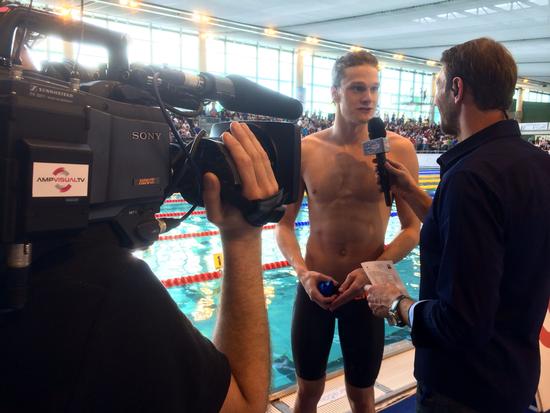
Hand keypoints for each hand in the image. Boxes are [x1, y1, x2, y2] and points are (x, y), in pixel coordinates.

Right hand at [203, 122, 278, 239]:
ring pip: (264, 157)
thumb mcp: (215, 215)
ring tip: (241, 126)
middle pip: (256, 156)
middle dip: (244, 138)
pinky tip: (250, 138)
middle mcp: (265, 189)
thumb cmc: (229, 224)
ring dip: (252, 139)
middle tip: (233, 125)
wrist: (245, 233)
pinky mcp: (272, 183)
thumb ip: (211, 197)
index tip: (226, 135)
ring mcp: (271, 186)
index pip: (245, 163)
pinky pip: (267, 161)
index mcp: (252, 195)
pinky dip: (258, 147)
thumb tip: (209, 175)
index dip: (236, 147)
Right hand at [299, 271, 337, 309]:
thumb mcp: (319, 275)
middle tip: (336, 296)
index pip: (323, 300)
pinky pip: (322, 302)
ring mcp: (313, 298)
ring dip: (329, 302)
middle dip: (331, 303)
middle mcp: (313, 297)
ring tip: (334, 295)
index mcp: (313, 292)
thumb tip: (336, 283)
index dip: (330, 299)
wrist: (303, 277)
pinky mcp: (314, 298)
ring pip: (323, 305)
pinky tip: (330, 295)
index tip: (335, 295)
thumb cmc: (311, 275)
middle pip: (324, 306)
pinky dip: (327, 301)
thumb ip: (328, 279)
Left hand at [328, 268, 368, 310]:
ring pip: (348, 299)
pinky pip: (351, 297)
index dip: (337, 301)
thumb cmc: (362, 273)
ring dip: (341, 302)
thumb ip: (346, 284)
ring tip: (334, 305)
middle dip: (338, 304)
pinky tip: (340, 300)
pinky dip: (345, 299)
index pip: (344, 296)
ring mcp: (359, 294)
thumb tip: (340, 291)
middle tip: (331, 308)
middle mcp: (357, 293)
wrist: (372, 275)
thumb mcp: (352, 275)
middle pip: (346, 300)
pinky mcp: (359, 294)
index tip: (332, 305)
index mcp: (354, 288)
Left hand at [365, 283, 402, 317]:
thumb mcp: (388, 285)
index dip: (370, 288)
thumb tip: (381, 285)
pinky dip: (379, 310)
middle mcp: (370, 297)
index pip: (366, 288)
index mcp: (371, 289)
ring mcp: (372, 306)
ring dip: (376, 303)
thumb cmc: (394, 294)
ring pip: (372, 304)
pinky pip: (375, 310)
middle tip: (381, 297)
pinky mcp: (375, 312)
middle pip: (369, 296)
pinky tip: (385, 308)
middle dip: (374, 297)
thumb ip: (381, 285)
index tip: (374, 289)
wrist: (398, 305)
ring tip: (384, 303)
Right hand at [373, 158, 415, 194]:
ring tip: (378, 180)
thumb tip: (385, 163)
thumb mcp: (401, 174)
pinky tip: (381, 187)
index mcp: (396, 166)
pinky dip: (380, 186)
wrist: (409, 192)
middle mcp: (392, 171)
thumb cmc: (408, 181)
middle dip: (377, 170)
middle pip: (381, 169)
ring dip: (378, 178)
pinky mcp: (388, 185)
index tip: (373, 161)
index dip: (380, 160)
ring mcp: (390, 178)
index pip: (387, 161)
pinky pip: (382, 184)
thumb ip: (392, 169)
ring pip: (380, 177)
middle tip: (376, 172)